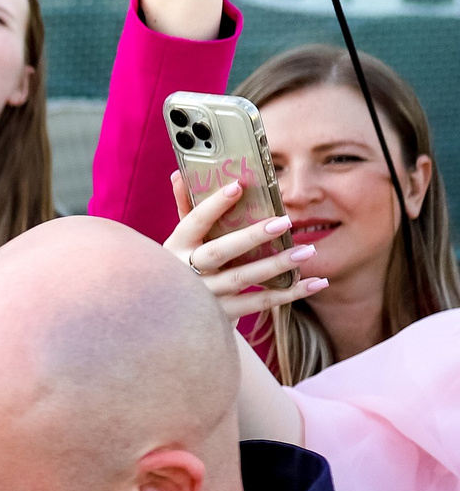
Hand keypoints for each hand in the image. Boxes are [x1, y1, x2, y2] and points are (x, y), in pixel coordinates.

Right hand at [164, 171, 320, 318]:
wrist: (178, 317)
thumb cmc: (184, 267)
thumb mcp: (181, 241)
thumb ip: (185, 208)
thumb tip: (179, 173)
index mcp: (175, 248)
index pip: (193, 222)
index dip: (213, 205)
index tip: (238, 186)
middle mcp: (186, 273)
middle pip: (219, 252)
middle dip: (251, 237)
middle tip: (284, 222)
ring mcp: (204, 296)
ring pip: (242, 278)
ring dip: (276, 264)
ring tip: (307, 250)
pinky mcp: (222, 315)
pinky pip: (259, 302)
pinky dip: (289, 293)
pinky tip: (315, 282)